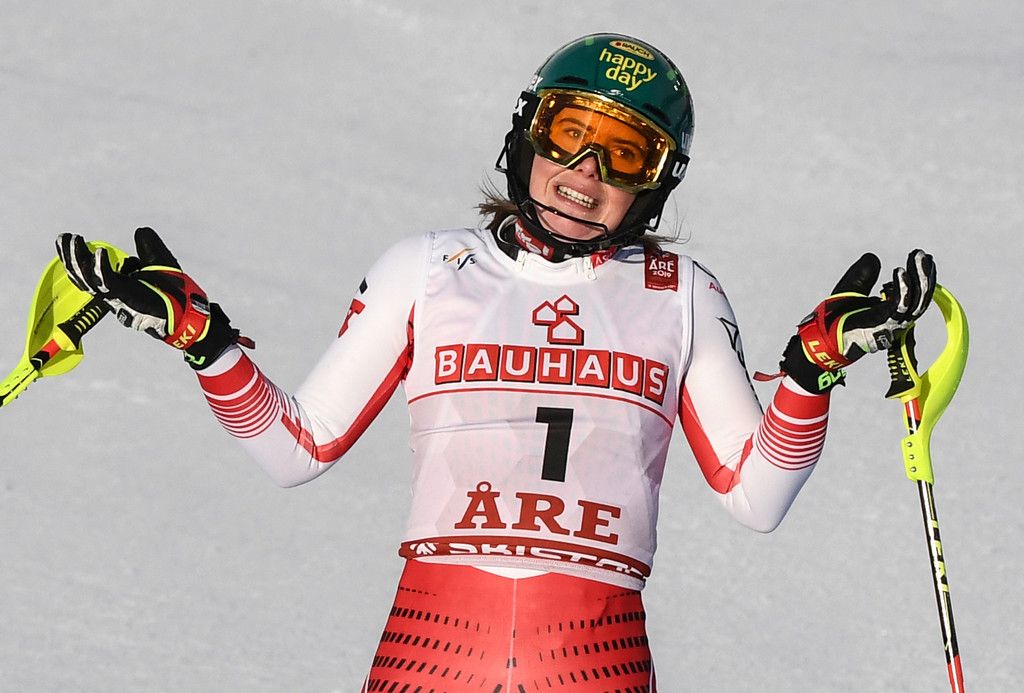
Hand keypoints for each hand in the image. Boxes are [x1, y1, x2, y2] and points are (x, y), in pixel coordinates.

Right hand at [56, 227, 248, 368]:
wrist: (189, 311)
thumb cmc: (174, 291)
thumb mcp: (159, 261)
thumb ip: (147, 245)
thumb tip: (139, 230)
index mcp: (118, 286)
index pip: (88, 272)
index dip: (75, 257)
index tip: (69, 238)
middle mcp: (114, 293)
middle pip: (83, 277)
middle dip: (71, 257)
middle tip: (65, 237)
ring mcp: (121, 297)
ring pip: (90, 280)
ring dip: (79, 260)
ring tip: (75, 241)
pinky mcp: (130, 298)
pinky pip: (110, 284)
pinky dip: (101, 269)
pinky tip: (98, 253)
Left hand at [781, 250, 935, 392]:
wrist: (821, 336)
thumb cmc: (836, 317)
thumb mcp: (852, 289)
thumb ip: (864, 274)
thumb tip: (872, 257)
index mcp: (892, 313)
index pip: (916, 295)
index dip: (922, 276)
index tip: (922, 256)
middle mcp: (895, 321)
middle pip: (920, 299)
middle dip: (925, 275)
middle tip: (923, 255)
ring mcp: (889, 325)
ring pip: (915, 302)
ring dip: (919, 278)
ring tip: (917, 258)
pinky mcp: (880, 325)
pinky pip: (898, 307)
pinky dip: (902, 289)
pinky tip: (900, 272)